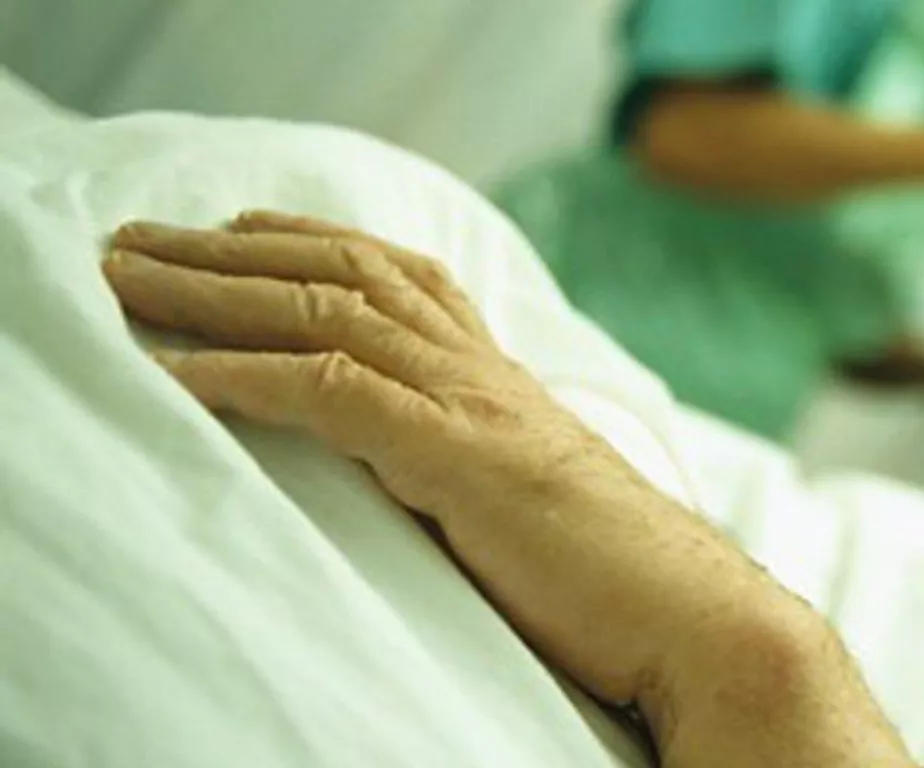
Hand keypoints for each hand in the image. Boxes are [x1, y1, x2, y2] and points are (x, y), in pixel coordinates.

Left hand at [103, 211, 915, 766]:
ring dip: (219, 291)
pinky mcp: (468, 461)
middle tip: (146, 239)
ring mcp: (482, 412)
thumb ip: (481, 474)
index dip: (320, 244)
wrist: (705, 624)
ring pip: (334, 313)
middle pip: (355, 274)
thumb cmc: (628, 592)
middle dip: (240, 247)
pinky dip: (250, 375)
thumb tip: (432, 487)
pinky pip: (337, 394)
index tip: (243, 230)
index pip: (412, 280)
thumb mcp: (539, 512)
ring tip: (135, 279)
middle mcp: (494, 379)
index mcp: (511, 390)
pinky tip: (185, 374)